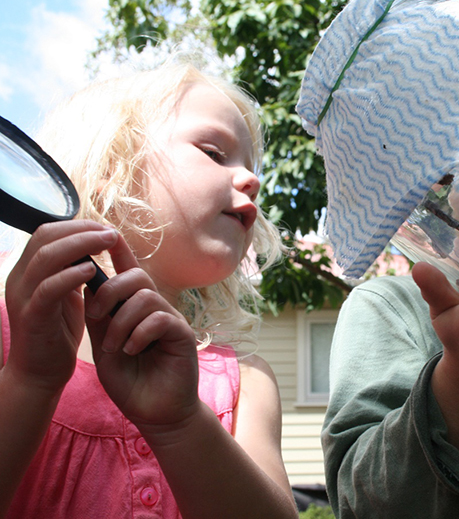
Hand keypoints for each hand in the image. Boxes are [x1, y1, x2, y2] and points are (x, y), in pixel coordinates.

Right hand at [4, 221, 117, 392]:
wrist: (39, 373)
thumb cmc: (56, 331)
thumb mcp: (66, 294)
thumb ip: (73, 271)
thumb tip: (93, 247)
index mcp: (28, 270)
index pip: (48, 232)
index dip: (78, 225)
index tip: (105, 228)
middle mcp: (20, 278)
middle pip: (45, 236)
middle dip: (82, 229)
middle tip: (111, 233)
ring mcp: (23, 296)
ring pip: (46, 256)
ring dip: (81, 245)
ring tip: (108, 243)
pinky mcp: (32, 316)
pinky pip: (48, 288)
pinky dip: (71, 275)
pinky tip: (93, 270)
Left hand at [85, 234, 199, 429]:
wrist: (154, 413)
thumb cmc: (130, 382)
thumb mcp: (105, 346)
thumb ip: (100, 317)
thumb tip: (89, 283)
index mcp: (135, 309)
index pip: (129, 271)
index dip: (118, 250)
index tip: (104, 233)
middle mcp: (155, 308)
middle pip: (137, 277)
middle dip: (109, 291)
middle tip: (96, 316)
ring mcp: (171, 319)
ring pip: (145, 297)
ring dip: (121, 320)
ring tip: (115, 346)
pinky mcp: (182, 334)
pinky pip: (159, 318)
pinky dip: (139, 334)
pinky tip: (132, 351)